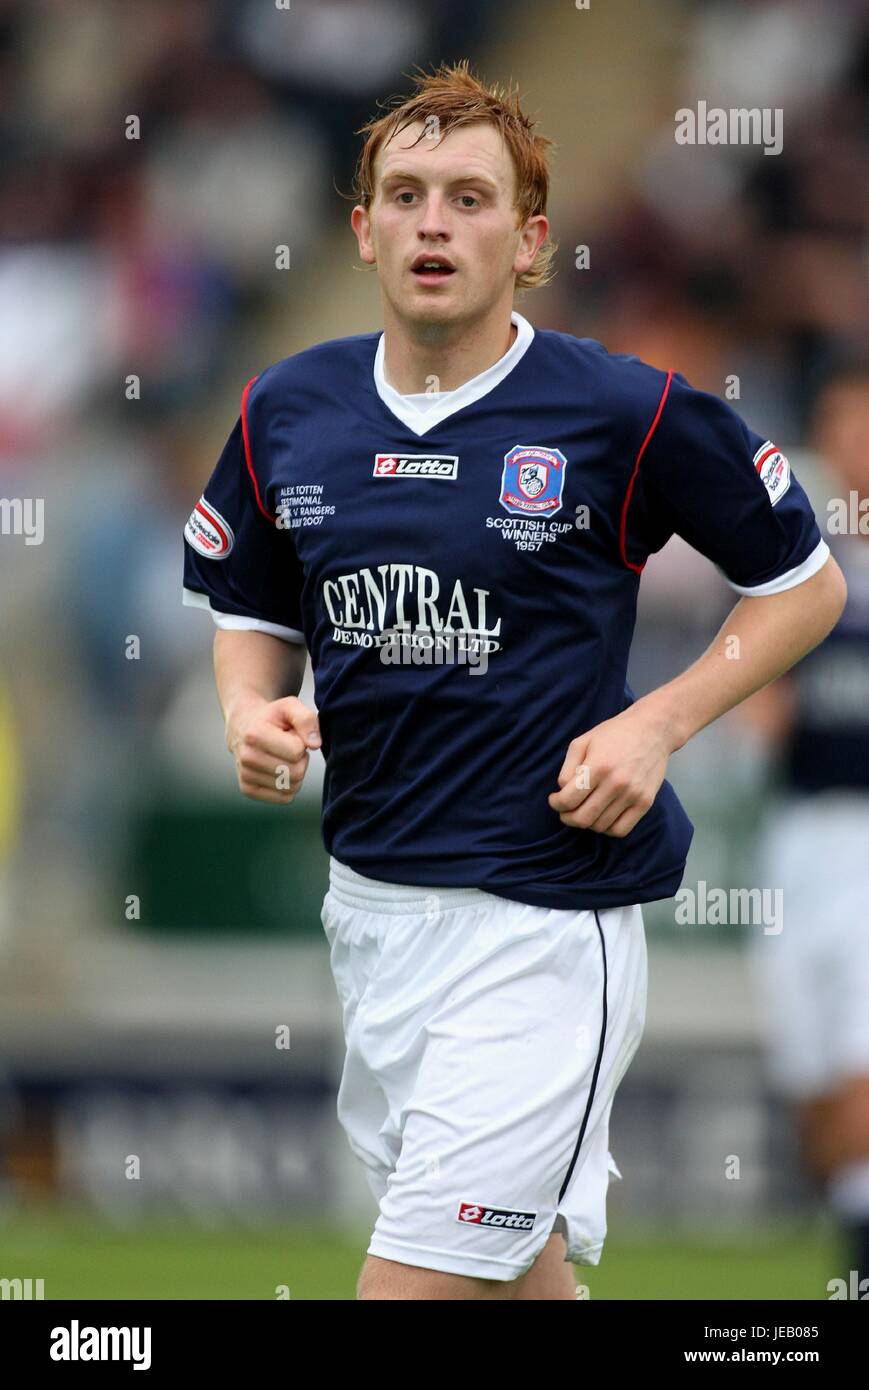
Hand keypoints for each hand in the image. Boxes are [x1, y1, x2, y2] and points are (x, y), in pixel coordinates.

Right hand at [225, 695, 320, 804]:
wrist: (244, 728)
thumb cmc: (272, 718)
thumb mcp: (290, 707)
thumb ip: (307, 719)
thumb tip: (315, 745)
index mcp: (255, 735)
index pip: (297, 751)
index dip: (301, 743)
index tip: (291, 736)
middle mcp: (247, 758)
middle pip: (296, 772)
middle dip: (300, 760)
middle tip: (289, 748)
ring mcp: (245, 776)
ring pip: (292, 787)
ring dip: (295, 773)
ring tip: (282, 757)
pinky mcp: (248, 790)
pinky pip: (285, 798)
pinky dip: (288, 786)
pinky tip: (278, 770)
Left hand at [547, 703, 674, 837]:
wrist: (653, 730)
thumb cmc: (614, 734)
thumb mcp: (583, 741)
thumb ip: (568, 768)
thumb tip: (562, 791)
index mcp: (598, 766)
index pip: (568, 800)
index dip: (556, 804)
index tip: (555, 799)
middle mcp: (616, 783)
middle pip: (582, 818)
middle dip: (567, 818)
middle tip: (565, 811)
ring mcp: (633, 795)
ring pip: (600, 826)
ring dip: (586, 823)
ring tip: (584, 810)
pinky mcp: (645, 803)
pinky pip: (621, 830)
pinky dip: (607, 829)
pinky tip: (602, 817)